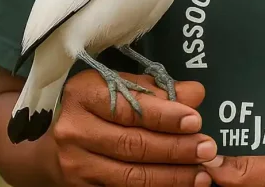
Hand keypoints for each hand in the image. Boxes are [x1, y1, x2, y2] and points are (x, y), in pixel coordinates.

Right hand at [52, 69, 217, 185]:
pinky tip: (178, 185)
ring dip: (172, 176)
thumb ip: (160, 89)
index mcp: (85, 94)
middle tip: (207, 149)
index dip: (165, 116)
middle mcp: (75, 129)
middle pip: (132, 143)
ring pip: (131, 174)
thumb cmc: (98, 106)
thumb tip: (195, 94)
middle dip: (176, 148)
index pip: (130, 107)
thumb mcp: (123, 86)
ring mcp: (76, 163)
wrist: (57, 143)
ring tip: (201, 174)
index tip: (195, 120)